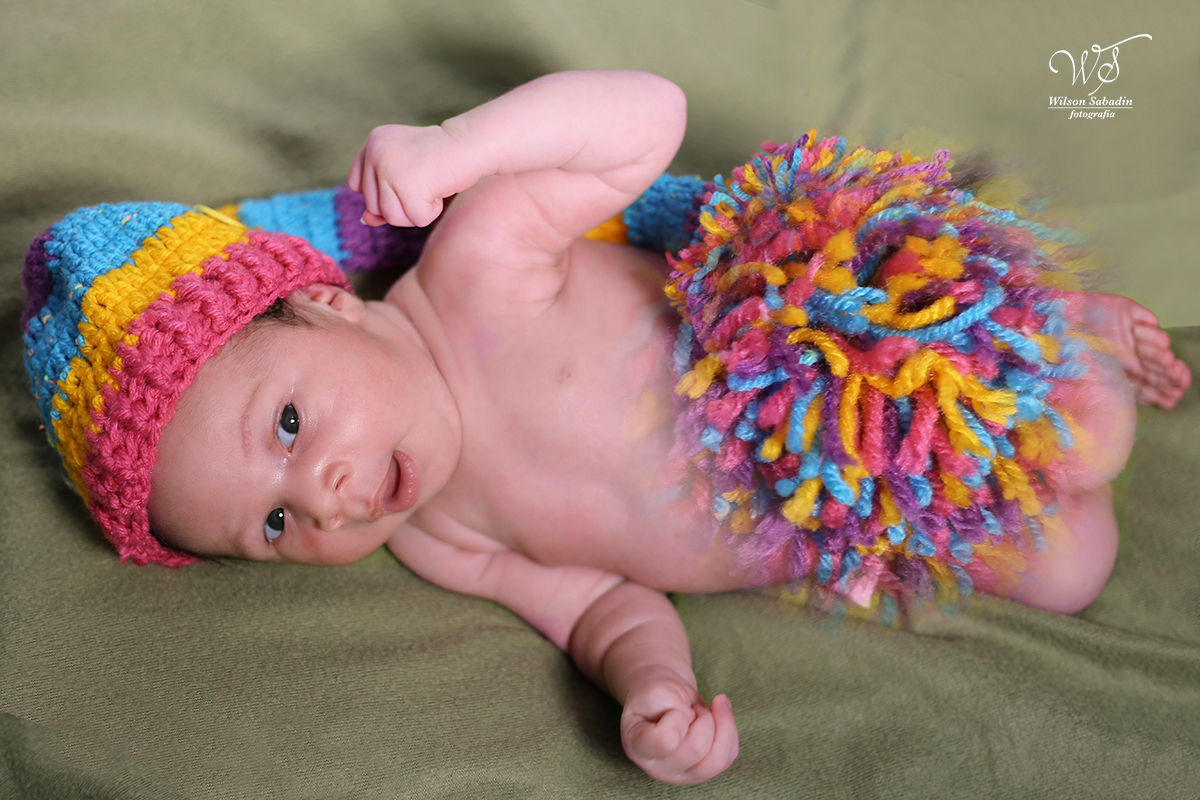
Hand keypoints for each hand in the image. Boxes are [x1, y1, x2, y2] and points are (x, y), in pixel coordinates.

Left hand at [347, 124, 482, 226]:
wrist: (470, 144)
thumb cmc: (440, 159)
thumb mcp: (405, 175)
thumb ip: (382, 196)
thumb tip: (365, 220)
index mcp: (373, 142)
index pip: (357, 185)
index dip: (381, 192)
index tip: (404, 180)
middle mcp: (376, 153)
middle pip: (374, 206)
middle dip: (402, 205)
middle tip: (424, 182)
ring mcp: (390, 169)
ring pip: (392, 217)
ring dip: (416, 211)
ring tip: (431, 187)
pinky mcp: (409, 186)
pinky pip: (417, 219)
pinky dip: (432, 212)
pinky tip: (440, 190)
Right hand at [620, 669, 738, 784]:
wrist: (664, 697)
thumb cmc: (655, 693)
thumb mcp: (656, 689)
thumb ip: (673, 706)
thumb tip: (701, 726)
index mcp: (638, 747)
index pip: (666, 742)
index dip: (677, 718)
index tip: (672, 708)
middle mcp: (658, 768)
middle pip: (696, 750)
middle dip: (702, 717)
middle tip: (690, 708)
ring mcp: (682, 774)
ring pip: (717, 760)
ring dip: (720, 725)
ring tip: (708, 710)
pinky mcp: (703, 771)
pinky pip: (729, 756)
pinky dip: (729, 730)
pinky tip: (719, 715)